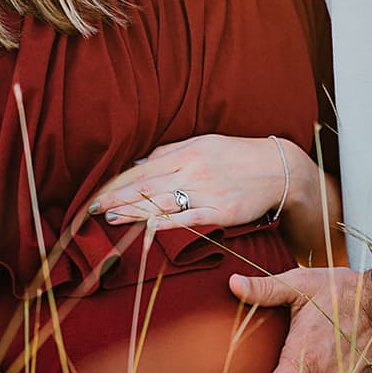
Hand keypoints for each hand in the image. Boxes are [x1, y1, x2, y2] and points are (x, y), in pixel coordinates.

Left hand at [88, 135, 297, 230]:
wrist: (279, 168)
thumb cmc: (238, 156)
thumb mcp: (204, 143)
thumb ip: (170, 152)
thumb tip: (139, 162)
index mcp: (187, 152)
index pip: (143, 169)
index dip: (118, 183)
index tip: (97, 193)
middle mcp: (193, 170)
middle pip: (148, 186)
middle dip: (117, 198)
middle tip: (92, 209)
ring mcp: (207, 191)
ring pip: (163, 202)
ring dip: (134, 212)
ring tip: (110, 219)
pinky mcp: (221, 211)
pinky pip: (190, 219)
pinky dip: (168, 223)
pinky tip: (149, 229)